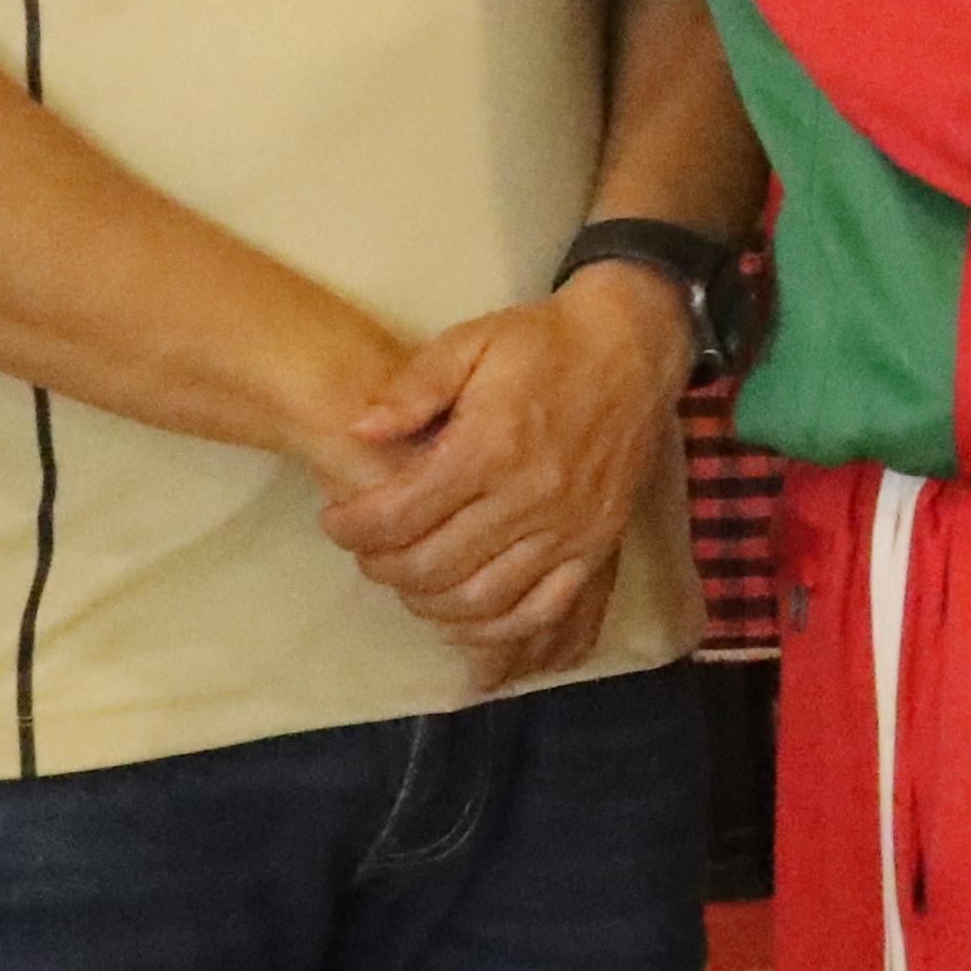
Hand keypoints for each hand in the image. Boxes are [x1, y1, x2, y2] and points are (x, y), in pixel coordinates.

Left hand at [324, 265, 694, 689]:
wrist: (634, 346)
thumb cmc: (544, 342)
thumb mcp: (472, 341)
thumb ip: (413, 387)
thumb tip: (359, 431)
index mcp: (490, 446)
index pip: (398, 515)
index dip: (351, 527)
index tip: (335, 518)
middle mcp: (530, 496)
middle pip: (431, 566)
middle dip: (381, 565)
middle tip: (367, 548)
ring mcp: (569, 528)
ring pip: (481, 599)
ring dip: (429, 601)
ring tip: (410, 576)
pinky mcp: (597, 543)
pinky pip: (543, 609)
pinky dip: (498, 629)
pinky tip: (466, 617)